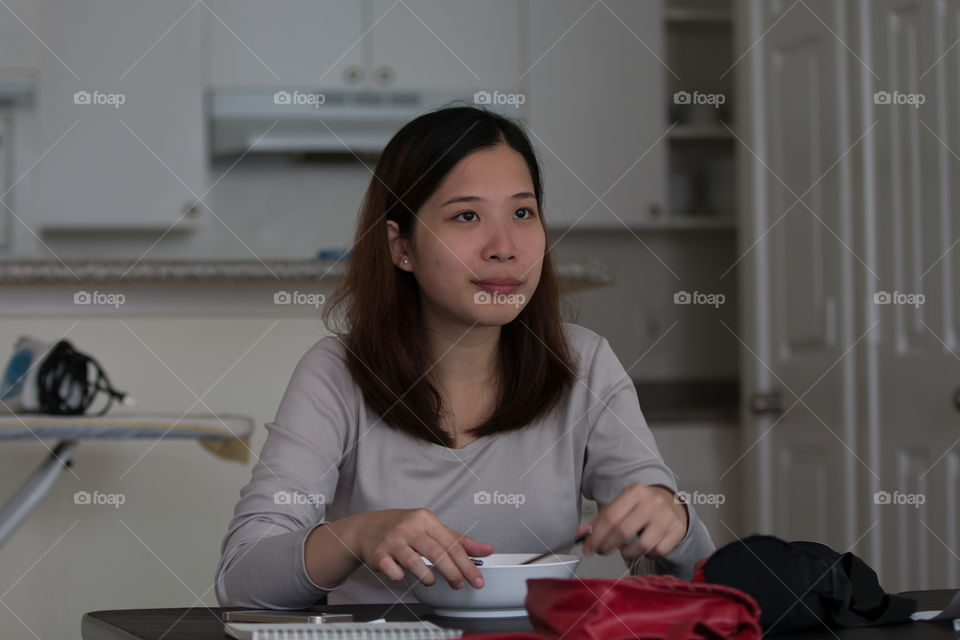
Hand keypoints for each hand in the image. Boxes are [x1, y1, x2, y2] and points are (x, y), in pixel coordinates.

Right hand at [346, 508, 493, 589]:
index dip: (467, 564)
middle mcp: (409, 527)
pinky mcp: (378, 554)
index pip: (452, 544)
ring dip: (427, 577)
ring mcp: (393, 540)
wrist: (369, 527)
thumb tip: (487, 549)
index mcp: (426, 519)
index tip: (476, 579)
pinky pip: (392, 569)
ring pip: (415, 562)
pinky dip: (400, 576)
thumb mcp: (433, 528)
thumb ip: (459, 540)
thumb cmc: (405, 528)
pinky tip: (403, 575)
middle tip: (458, 585)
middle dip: (452, 573)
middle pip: (437, 553)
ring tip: (432, 581)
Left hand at [575, 484, 687, 560]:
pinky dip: (646, 554)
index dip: (596, 535)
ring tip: (623, 550)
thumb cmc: (641, 506)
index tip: (588, 547)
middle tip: (600, 551)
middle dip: (606, 546)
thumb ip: (600, 519)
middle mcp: (652, 502)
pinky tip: (642, 548)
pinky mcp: (677, 530)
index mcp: (635, 492)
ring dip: (627, 553)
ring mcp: (667, 517)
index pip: (610, 516)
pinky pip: (658, 551)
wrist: (671, 502)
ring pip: (642, 546)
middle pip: (623, 532)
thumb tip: (580, 534)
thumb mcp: (621, 504)